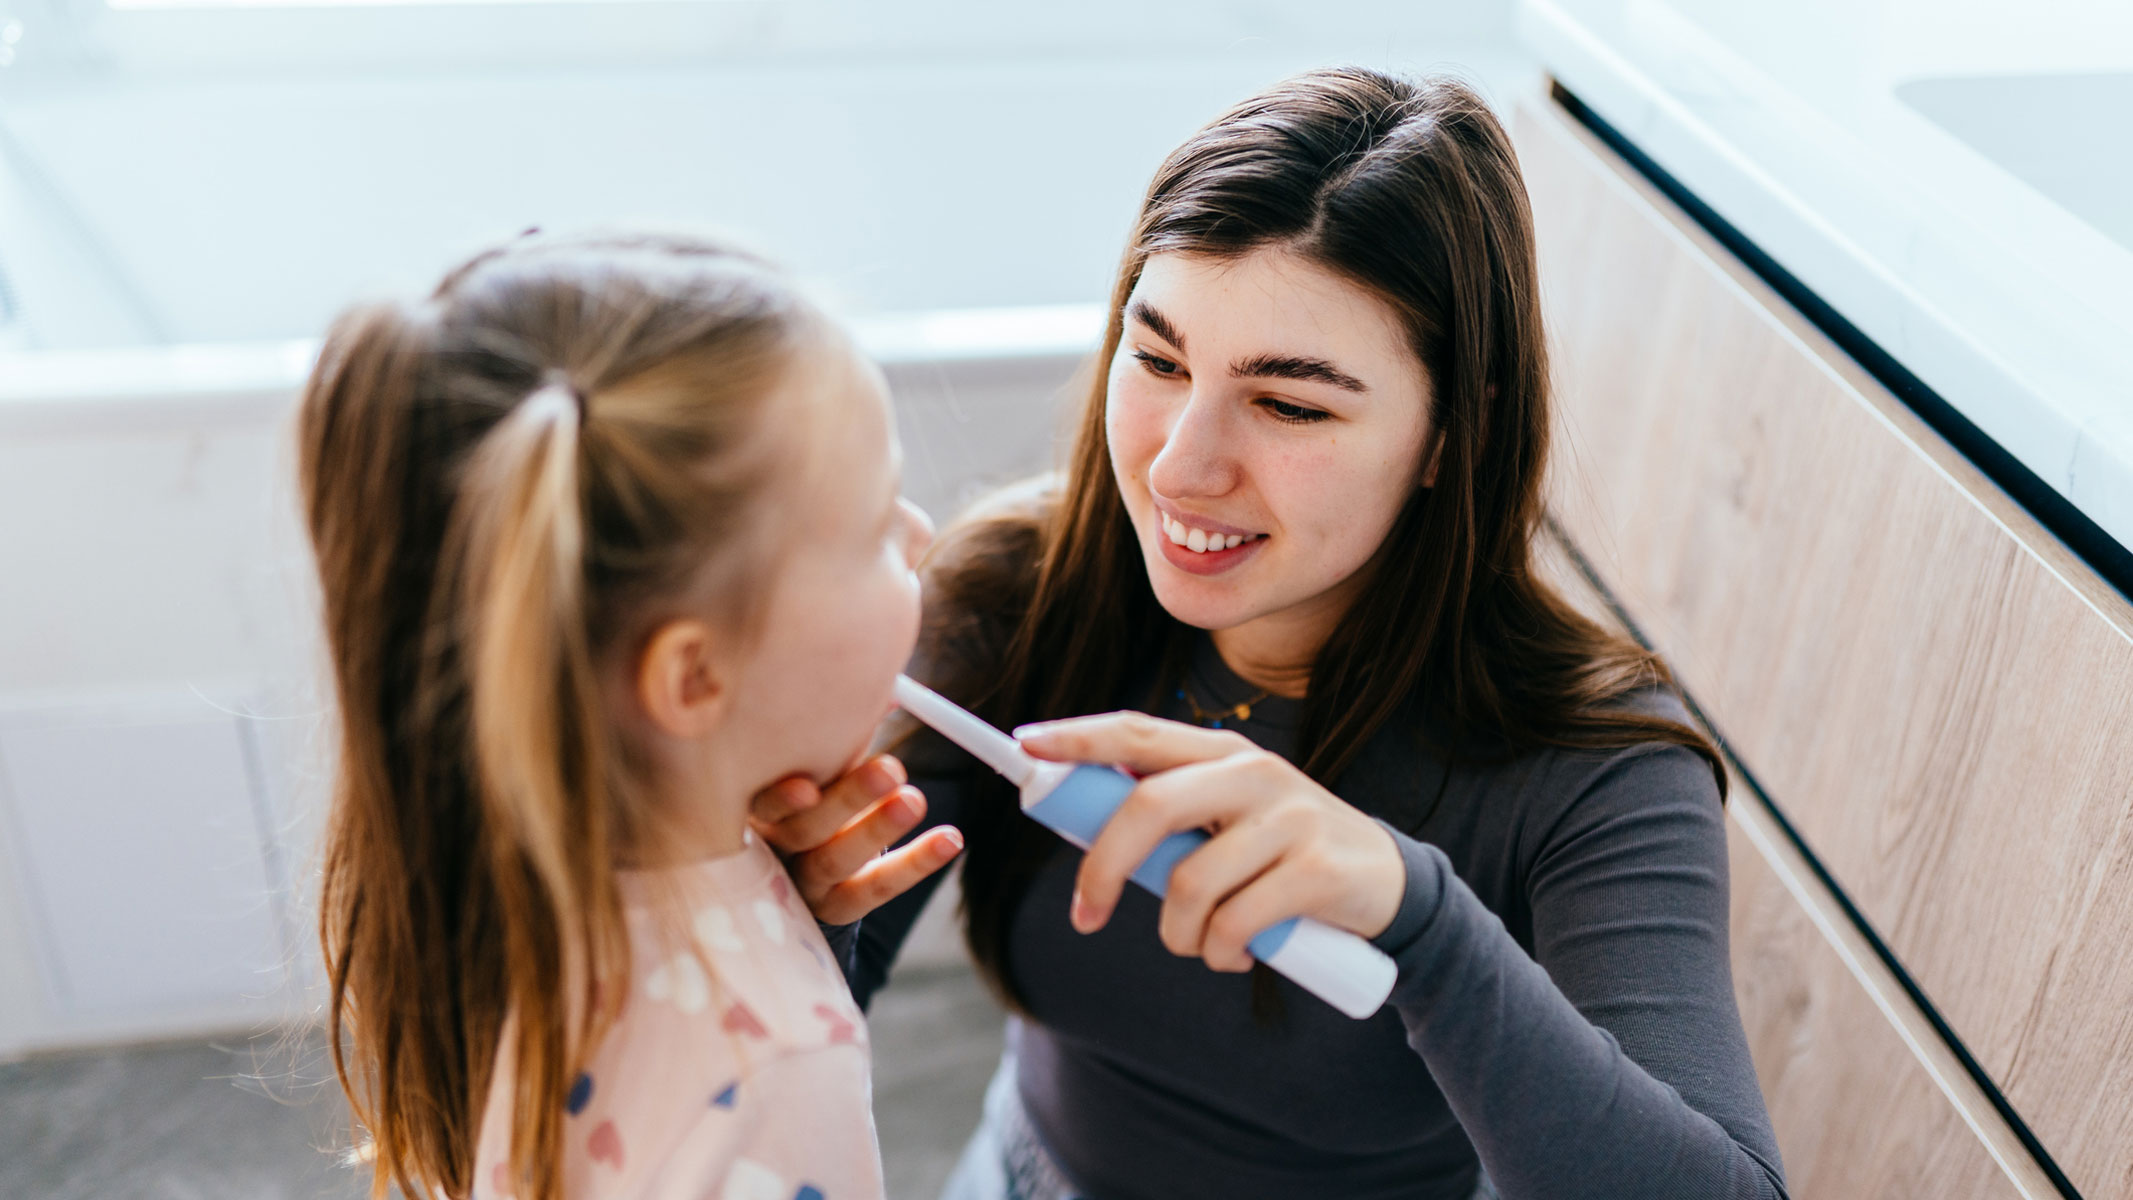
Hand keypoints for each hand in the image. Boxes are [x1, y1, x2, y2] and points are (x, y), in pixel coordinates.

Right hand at [749, 754, 963, 926]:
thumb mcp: (817, 766)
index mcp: (761, 807)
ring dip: (879, 829)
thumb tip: (890, 695)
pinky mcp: (835, 907)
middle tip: (890, 771)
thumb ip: (840, 737)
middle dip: (848, 800)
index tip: (808, 786)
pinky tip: (950, 840)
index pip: (763, 803)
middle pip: (803, 829)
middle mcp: (775, 847)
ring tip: (915, 800)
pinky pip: (874, 888)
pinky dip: (915, 864)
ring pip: (835, 860)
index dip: (782, 798)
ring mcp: (802, 882)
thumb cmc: (811, 793)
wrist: (797, 865)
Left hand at [1015, 712, 1403, 971]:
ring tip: (1198, 945)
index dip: (1078, 737)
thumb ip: (1170, 813)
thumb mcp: (1228, 817)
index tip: (1027, 746)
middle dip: (1102, 868)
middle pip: (1148, 808)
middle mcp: (1252, 772)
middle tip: (1085, 915)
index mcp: (1222, 752)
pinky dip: (1219, 954)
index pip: (1137, 731)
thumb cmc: (1281, 854)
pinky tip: (1235, 955)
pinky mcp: (1314, 870)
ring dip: (1177, 935)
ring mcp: (1287, 818)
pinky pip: (1233, 925)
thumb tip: (1082, 824)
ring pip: (1187, 885)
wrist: (1386, 884)